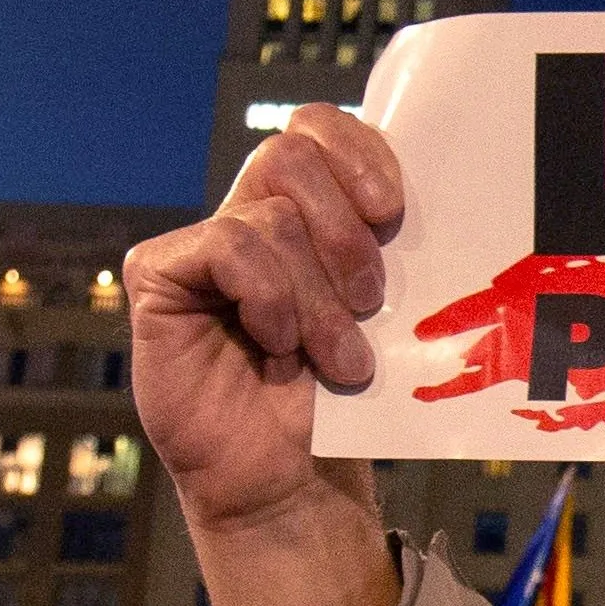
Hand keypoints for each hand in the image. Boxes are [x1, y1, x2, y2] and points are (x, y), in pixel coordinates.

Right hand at [122, 108, 410, 605]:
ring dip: (317, 298)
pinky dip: (267, 295)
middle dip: (345, 230)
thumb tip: (444, 196)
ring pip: (269, 217)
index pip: (318, 126)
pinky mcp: (161, 276)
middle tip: (371, 299)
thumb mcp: (384, 313)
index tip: (395, 212)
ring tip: (337, 359)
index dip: (358, 152)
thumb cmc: (342, 399)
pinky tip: (277, 343)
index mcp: (305, 209)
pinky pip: (224, 246)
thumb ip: (392, 250)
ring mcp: (202, 245)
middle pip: (290, 153)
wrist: (293, 478)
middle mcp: (249, 214)